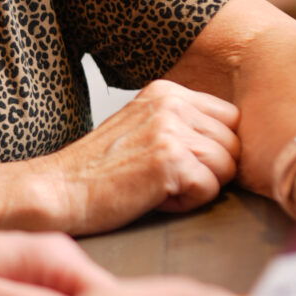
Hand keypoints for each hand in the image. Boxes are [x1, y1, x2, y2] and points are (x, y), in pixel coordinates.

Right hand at [24, 82, 240, 235]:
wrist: (58, 190)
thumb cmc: (100, 171)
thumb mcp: (143, 128)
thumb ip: (184, 124)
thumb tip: (236, 143)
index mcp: (167, 91)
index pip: (231, 119)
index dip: (212, 149)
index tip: (177, 163)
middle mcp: (170, 103)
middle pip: (233, 144)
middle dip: (207, 170)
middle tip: (162, 177)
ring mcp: (170, 129)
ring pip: (226, 167)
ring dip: (196, 188)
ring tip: (156, 186)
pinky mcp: (169, 160)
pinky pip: (209, 190)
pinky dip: (185, 204)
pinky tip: (152, 197)